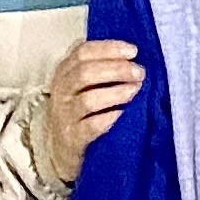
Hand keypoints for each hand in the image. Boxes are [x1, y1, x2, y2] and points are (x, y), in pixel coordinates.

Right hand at [43, 39, 144, 185]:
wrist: (60, 150)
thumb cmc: (79, 110)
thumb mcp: (81, 84)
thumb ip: (98, 65)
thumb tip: (131, 52)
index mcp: (65, 72)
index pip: (83, 52)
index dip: (109, 48)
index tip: (133, 51)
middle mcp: (62, 92)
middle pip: (85, 73)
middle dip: (116, 69)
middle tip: (140, 72)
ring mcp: (65, 116)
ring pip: (88, 100)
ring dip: (115, 92)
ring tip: (135, 90)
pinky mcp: (73, 139)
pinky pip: (91, 127)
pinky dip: (109, 118)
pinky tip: (123, 114)